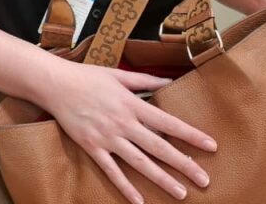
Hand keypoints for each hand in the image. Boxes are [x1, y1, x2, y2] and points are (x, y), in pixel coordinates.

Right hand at [39, 58, 215, 203]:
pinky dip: (125, 186)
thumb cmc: (86, 77)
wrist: (54, 84)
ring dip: (161, 179)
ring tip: (181, 193)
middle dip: (183, 164)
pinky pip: (111, 170)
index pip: (167, 122)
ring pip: (139, 162)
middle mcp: (122, 123)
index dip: (190, 134)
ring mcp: (107, 137)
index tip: (211, 146)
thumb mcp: (118, 75)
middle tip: (204, 180)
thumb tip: (169, 80)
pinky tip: (139, 200)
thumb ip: (145, 80)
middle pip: (158, 147)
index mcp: (131, 103)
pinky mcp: (92, 147)